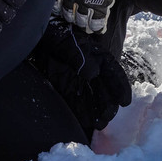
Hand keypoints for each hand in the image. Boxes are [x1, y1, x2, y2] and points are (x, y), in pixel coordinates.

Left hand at [28, 17, 131, 133]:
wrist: (36, 38)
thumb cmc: (56, 35)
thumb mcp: (67, 43)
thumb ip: (80, 57)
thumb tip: (93, 73)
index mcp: (98, 57)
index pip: (114, 73)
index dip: (121, 88)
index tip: (125, 102)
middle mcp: (92, 71)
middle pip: (105, 91)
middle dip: (108, 105)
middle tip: (107, 118)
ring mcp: (80, 81)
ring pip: (93, 99)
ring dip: (97, 112)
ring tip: (99, 125)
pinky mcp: (66, 88)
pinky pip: (77, 103)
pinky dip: (83, 113)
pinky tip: (87, 123)